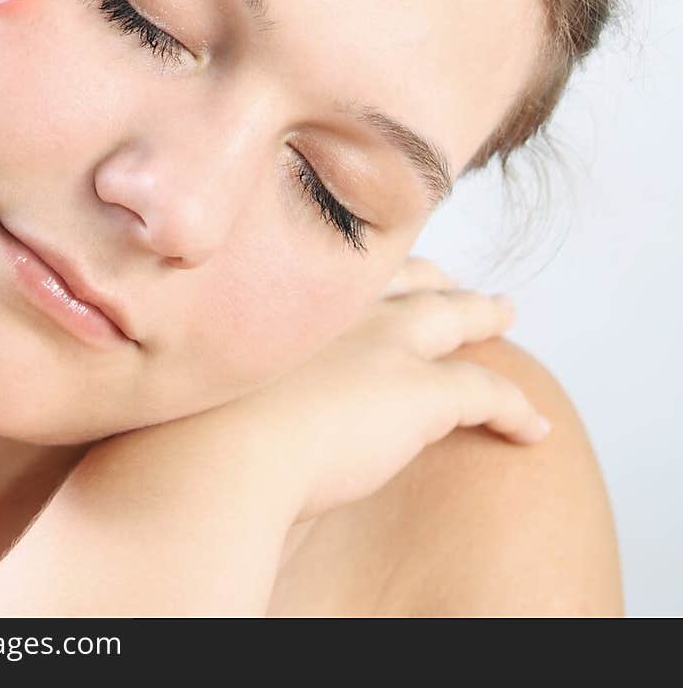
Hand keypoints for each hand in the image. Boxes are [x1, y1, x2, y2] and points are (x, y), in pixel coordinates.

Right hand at [222, 255, 550, 524]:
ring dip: (481, 314)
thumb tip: (198, 390)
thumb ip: (216, 368)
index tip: (376, 262)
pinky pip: (486, 393)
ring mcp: (384, 342)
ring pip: (453, 317)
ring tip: (503, 311)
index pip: (343, 265)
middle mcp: (340, 305)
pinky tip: (532, 427)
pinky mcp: (420, 392)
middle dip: (430, 275)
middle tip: (448, 278)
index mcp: (290, 296)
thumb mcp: (194, 375)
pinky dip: (515, 410)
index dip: (367, 264)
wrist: (213, 451)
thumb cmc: (181, 427)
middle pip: (403, 276)